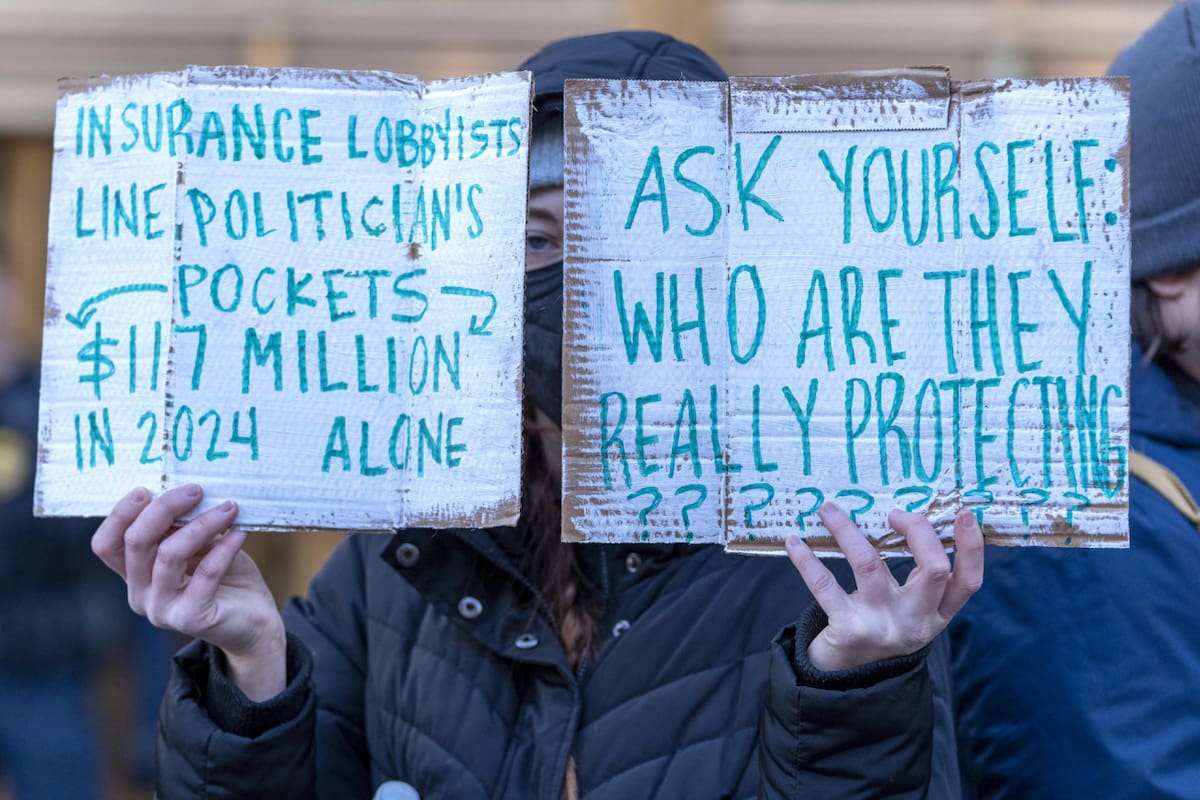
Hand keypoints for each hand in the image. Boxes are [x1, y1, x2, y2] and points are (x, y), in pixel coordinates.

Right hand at [92, 484, 285, 699]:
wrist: (253, 622)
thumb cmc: (225, 576)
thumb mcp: (199, 546)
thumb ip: (182, 527)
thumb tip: (182, 493)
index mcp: (135, 574)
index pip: (106, 544)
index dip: (120, 515)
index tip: (148, 489)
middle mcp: (140, 594)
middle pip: (136, 542)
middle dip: (164, 508)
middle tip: (197, 490)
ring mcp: (162, 609)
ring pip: (169, 554)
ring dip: (201, 524)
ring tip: (229, 508)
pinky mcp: (190, 618)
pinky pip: (206, 573)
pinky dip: (224, 547)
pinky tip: (240, 532)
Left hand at [786, 503, 983, 671]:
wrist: (847, 681)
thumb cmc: (880, 629)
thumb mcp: (909, 611)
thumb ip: (916, 578)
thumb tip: (906, 520)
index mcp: (937, 614)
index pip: (968, 581)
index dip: (971, 547)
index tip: (964, 513)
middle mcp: (916, 621)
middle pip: (934, 570)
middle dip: (918, 531)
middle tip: (895, 513)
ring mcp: (882, 626)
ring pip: (871, 565)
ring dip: (848, 531)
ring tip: (829, 509)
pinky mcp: (848, 630)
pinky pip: (825, 585)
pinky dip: (807, 560)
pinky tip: (794, 541)